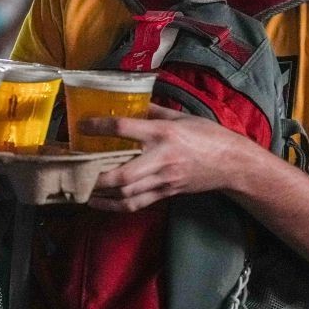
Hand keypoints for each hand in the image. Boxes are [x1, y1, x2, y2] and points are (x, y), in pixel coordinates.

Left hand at [83, 103, 257, 211]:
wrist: (231, 163)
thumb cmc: (208, 135)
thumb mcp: (181, 116)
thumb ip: (154, 111)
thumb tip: (132, 103)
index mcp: (164, 134)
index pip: (125, 129)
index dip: (100, 127)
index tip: (82, 125)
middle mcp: (161, 158)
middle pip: (123, 174)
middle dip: (97, 176)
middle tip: (77, 169)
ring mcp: (163, 180)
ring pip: (126, 193)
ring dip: (100, 193)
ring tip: (80, 187)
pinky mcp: (166, 193)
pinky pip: (136, 203)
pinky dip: (113, 206)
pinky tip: (97, 202)